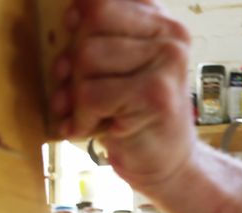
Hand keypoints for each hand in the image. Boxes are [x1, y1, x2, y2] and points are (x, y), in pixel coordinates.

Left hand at [52, 0, 198, 191]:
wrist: (168, 166)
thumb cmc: (136, 116)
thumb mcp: (120, 67)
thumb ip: (101, 37)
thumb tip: (70, 14)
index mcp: (161, 22)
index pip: (101, 1)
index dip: (78, 16)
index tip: (73, 32)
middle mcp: (171, 36)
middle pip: (89, 27)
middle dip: (73, 65)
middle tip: (80, 91)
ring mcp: (168, 63)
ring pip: (86, 58)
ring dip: (75, 94)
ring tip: (87, 112)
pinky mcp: (156, 95)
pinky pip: (90, 94)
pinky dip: (80, 118)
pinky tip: (90, 129)